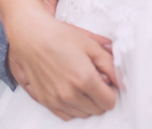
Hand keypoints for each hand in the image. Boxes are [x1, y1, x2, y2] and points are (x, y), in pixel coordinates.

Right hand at [5, 0, 120, 119]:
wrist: (31, 36)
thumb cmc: (59, 36)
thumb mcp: (91, 45)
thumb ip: (110, 64)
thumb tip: (121, 81)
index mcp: (84, 79)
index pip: (109, 102)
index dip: (112, 91)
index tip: (108, 82)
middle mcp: (70, 94)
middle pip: (97, 110)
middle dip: (101, 97)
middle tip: (96, 80)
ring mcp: (56, 99)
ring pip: (82, 114)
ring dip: (87, 103)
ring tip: (82, 83)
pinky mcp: (45, 101)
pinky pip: (65, 115)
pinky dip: (72, 108)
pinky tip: (71, 91)